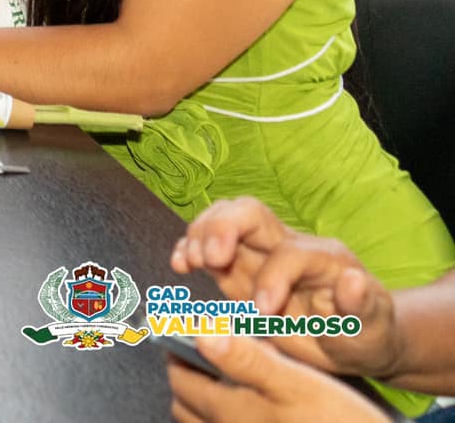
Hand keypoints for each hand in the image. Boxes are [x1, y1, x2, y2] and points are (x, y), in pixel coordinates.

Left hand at [167, 334, 384, 422]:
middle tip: (200, 356)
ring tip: (223, 382)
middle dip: (186, 380)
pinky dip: (222, 421)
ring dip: (203, 404)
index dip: (177, 353)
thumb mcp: (298, 383)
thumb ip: (247, 359)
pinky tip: (250, 410)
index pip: (181, 379)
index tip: (180, 334)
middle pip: (187, 407)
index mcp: (230, 413)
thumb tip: (201, 334)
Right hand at [170, 197, 401, 378]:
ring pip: (224, 218)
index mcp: (323, 258)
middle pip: (249, 213)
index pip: (289, 254)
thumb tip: (353, 280)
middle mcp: (288, 245)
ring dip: (201, 234)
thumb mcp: (371, 330)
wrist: (352, 338)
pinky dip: (189, 247)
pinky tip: (180, 264)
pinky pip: (208, 242)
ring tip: (189, 262)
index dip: (271, 278)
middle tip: (209, 260)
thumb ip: (362, 308)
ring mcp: (260, 252)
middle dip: (222, 229)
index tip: (263, 313)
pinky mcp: (239, 265)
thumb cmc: (364, 335)